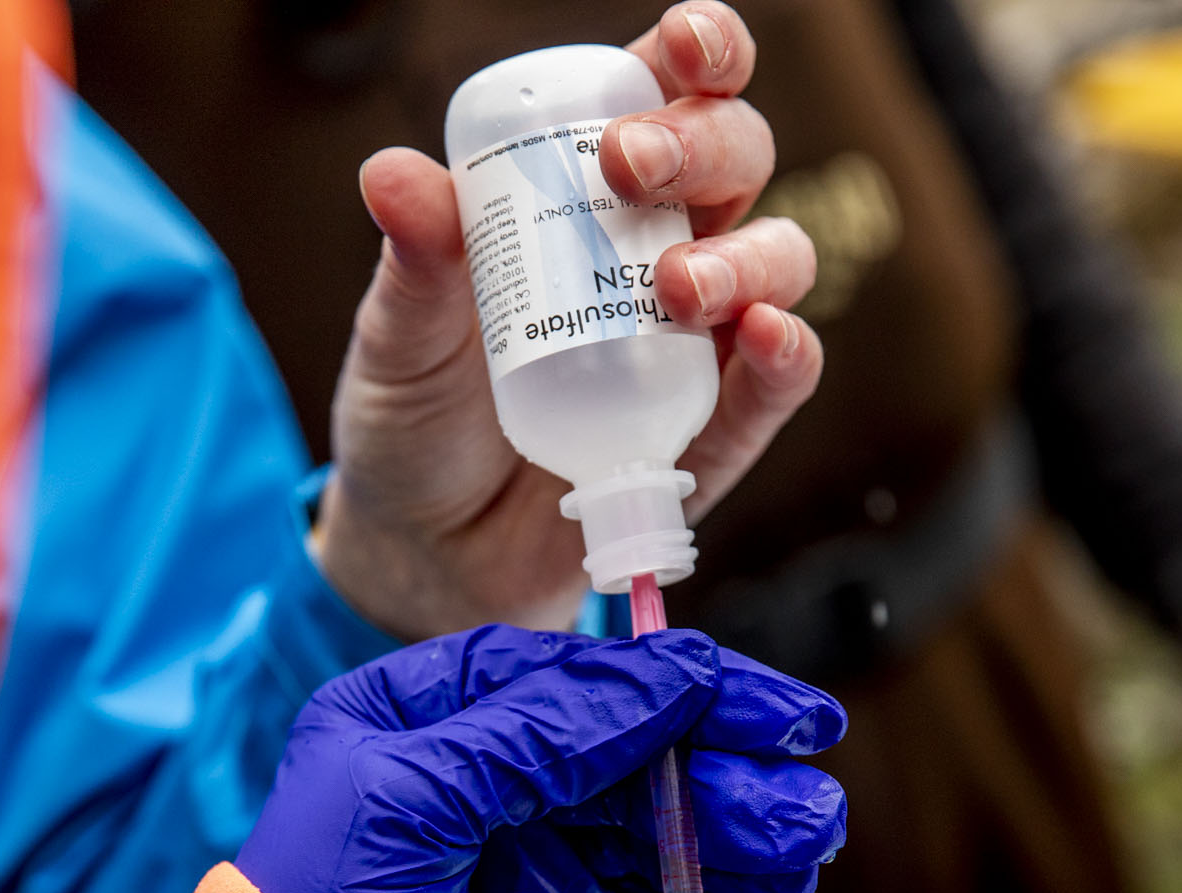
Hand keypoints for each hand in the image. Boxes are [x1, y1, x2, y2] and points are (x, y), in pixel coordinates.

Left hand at [235, 626, 844, 892]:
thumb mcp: (412, 798)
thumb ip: (535, 737)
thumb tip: (663, 679)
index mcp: (427, 711)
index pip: (566, 676)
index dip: (662, 680)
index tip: (742, 694)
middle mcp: (485, 770)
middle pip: (629, 739)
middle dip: (721, 751)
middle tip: (808, 753)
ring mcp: (533, 847)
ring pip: (659, 812)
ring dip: (739, 817)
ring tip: (810, 830)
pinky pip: (662, 885)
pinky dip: (723, 880)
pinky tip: (778, 879)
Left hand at [316, 1, 823, 641]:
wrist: (419, 554)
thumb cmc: (413, 421)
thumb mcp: (399, 338)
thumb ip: (414, 266)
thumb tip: (395, 176)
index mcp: (590, 197)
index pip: (670, 98)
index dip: (700, 56)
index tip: (682, 47)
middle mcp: (660, 253)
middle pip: (738, 164)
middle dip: (705, 145)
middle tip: (629, 167)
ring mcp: (694, 347)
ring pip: (777, 265)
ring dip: (746, 258)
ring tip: (676, 288)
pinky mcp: (707, 440)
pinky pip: (771, 390)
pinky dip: (786, 360)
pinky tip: (769, 338)